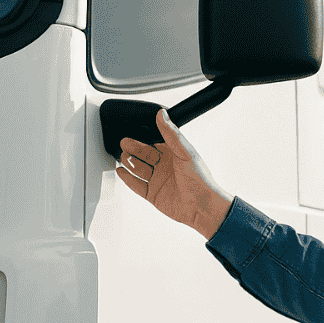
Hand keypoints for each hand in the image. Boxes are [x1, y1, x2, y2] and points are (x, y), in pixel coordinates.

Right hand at [116, 108, 234, 238]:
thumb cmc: (200, 180)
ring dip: (130, 163)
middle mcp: (165, 167)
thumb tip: (162, 115)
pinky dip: (128, 179)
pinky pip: (136, 186)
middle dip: (133, 150)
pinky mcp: (153, 195)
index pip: (154, 144)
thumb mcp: (185, 152)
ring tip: (124, 157)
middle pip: (144, 156)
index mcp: (174, 155)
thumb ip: (172, 134)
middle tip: (124, 144)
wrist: (201, 207)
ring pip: (139, 169)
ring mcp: (158, 181)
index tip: (132, 133)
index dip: (143, 139)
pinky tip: (122, 172)